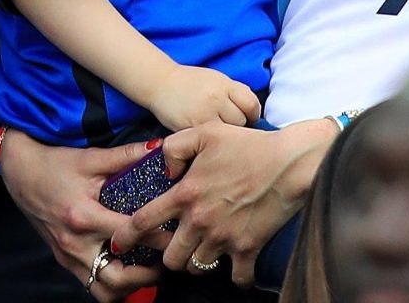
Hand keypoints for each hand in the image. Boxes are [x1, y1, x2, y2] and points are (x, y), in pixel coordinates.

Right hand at [0, 130, 162, 300]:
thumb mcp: (93, 157)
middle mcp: (74, 243)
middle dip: (145, 277)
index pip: (128, 235)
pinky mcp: (63, 259)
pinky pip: (89, 283)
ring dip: (127, 285)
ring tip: (150, 269)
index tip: (177, 235)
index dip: (156, 238)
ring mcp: (67, 255)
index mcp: (83, 216)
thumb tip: (161, 146)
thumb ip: (127, 155)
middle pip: (114, 278)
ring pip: (101, 289)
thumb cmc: (57, 164)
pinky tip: (127, 267)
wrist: (20, 174)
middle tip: (167, 261)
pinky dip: (110, 282)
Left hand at [112, 118, 337, 286]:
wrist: (290, 161)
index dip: (125, 236)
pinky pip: (235, 278)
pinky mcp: (248, 249)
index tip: (118, 245)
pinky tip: (237, 262)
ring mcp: (224, 238)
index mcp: (186, 193)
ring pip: (198, 267)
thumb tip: (163, 168)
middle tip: (181, 242)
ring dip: (200, 260)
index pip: (144, 221)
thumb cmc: (250, 144)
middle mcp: (200, 221)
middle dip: (172, 253)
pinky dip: (235, 274)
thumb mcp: (208, 131)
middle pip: (170, 258)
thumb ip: (176, 146)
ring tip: (208, 246)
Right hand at [146, 64, 260, 130]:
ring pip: (225, 133)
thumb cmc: (190, 82)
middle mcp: (217, 99)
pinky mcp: (190, 128)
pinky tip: (206, 136)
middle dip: (238, 125)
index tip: (249, 118)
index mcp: (225, 85)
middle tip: (231, 127)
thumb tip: (249, 108)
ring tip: (218, 133)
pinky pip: (207, 138)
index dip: (253, 113)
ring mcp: (204, 114)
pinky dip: (208, 139)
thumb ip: (233, 92)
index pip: (251, 103)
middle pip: (240, 121)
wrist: (161, 82)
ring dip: (224, 134)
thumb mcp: (216, 79)